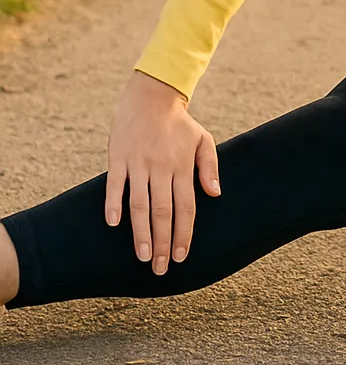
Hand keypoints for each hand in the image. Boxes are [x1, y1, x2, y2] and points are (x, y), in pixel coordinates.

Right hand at [105, 70, 219, 274]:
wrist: (151, 95)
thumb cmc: (179, 123)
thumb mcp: (202, 139)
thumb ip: (209, 167)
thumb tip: (215, 194)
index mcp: (182, 166)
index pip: (185, 206)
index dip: (183, 233)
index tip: (182, 256)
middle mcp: (161, 167)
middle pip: (162, 211)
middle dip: (162, 242)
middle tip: (160, 269)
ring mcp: (138, 162)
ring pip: (139, 203)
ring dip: (140, 232)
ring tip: (142, 257)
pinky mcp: (119, 156)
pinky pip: (114, 183)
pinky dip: (113, 203)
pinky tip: (112, 223)